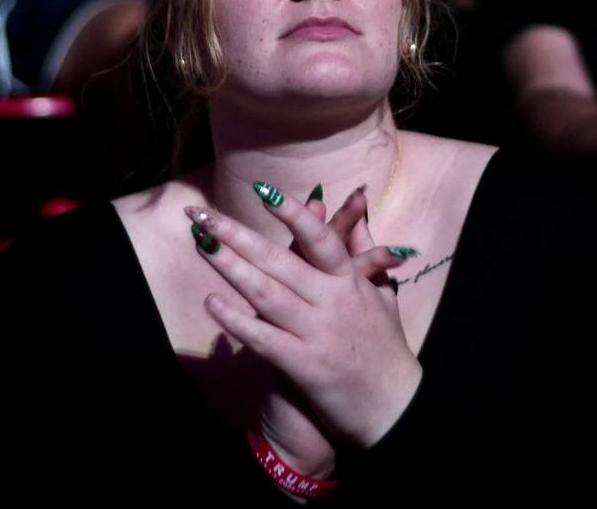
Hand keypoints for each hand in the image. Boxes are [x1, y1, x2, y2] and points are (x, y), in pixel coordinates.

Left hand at [187, 186, 421, 449]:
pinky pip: (263, 338)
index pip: (319, 238)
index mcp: (349, 281)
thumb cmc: (386, 347)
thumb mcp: (382, 292)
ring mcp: (316, 332)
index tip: (262, 191)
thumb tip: (358, 207)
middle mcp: (332, 301)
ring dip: (229, 267)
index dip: (292, 214)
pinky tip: (212, 303)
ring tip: (201, 245)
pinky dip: (236, 320)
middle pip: (278, 260)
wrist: (394, 406)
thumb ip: (365, 249)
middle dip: (236, 234)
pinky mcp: (303, 365)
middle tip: (203, 214)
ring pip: (265, 293)